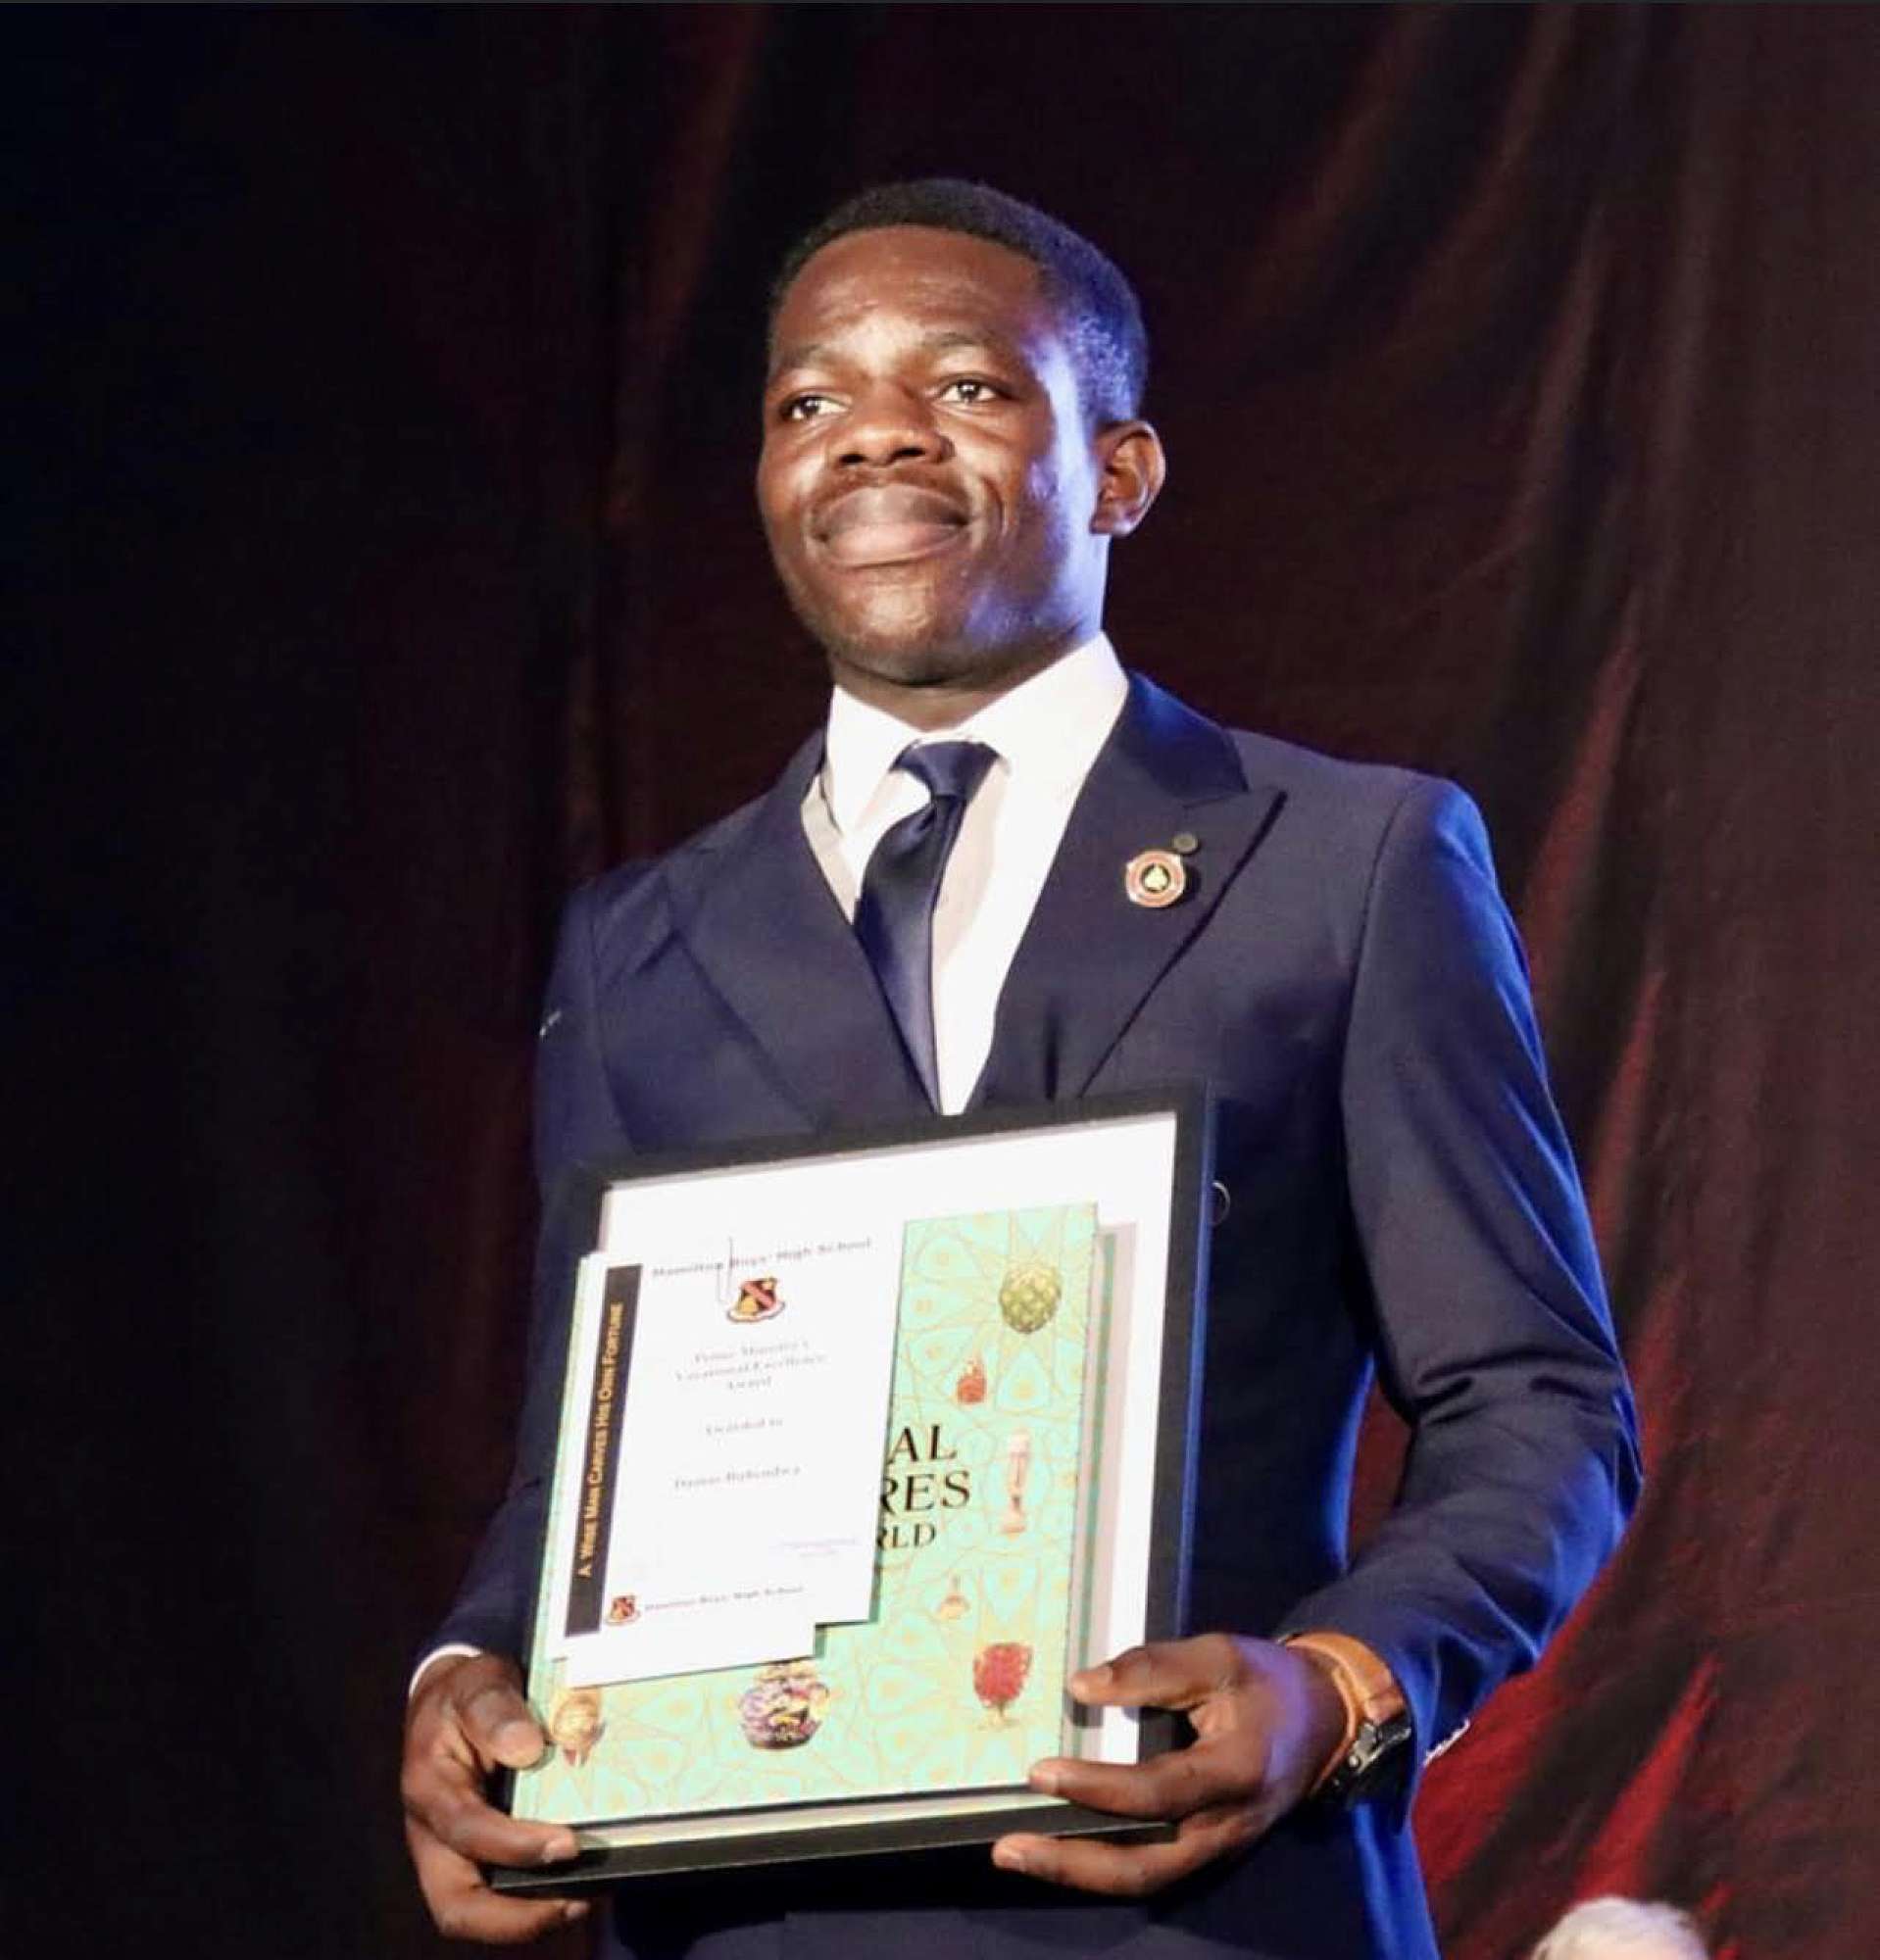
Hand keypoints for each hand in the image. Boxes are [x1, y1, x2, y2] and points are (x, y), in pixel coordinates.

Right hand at [401, 1652, 589, 1943]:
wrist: (453, 1701)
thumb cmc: (467, 1694)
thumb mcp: (478, 1684)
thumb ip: (495, 1710)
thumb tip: (526, 1748)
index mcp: (428, 1789)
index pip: (467, 1831)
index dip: (515, 1846)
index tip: (568, 1845)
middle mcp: (434, 1835)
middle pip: (456, 1906)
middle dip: (514, 1918)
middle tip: (574, 1904)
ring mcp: (453, 1854)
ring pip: (479, 1911)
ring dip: (531, 1918)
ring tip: (585, 1900)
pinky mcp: (478, 1858)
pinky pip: (501, 1894)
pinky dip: (537, 1901)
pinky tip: (580, 1888)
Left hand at [990, 1633, 1344, 1896]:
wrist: (1324, 1720)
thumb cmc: (1267, 1683)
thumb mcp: (1219, 1656)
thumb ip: (1154, 1669)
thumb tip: (1082, 1686)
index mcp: (1235, 1771)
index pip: (1161, 1792)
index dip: (1100, 1787)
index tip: (1042, 1771)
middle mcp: (1226, 1825)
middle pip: (1146, 1864)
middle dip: (1073, 1861)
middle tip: (1008, 1846)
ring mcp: (1217, 1846)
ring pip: (1144, 1878)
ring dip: (1077, 1873)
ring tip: (1016, 1854)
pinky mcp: (1206, 1848)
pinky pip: (1150, 1868)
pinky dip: (1100, 1866)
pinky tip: (1057, 1851)